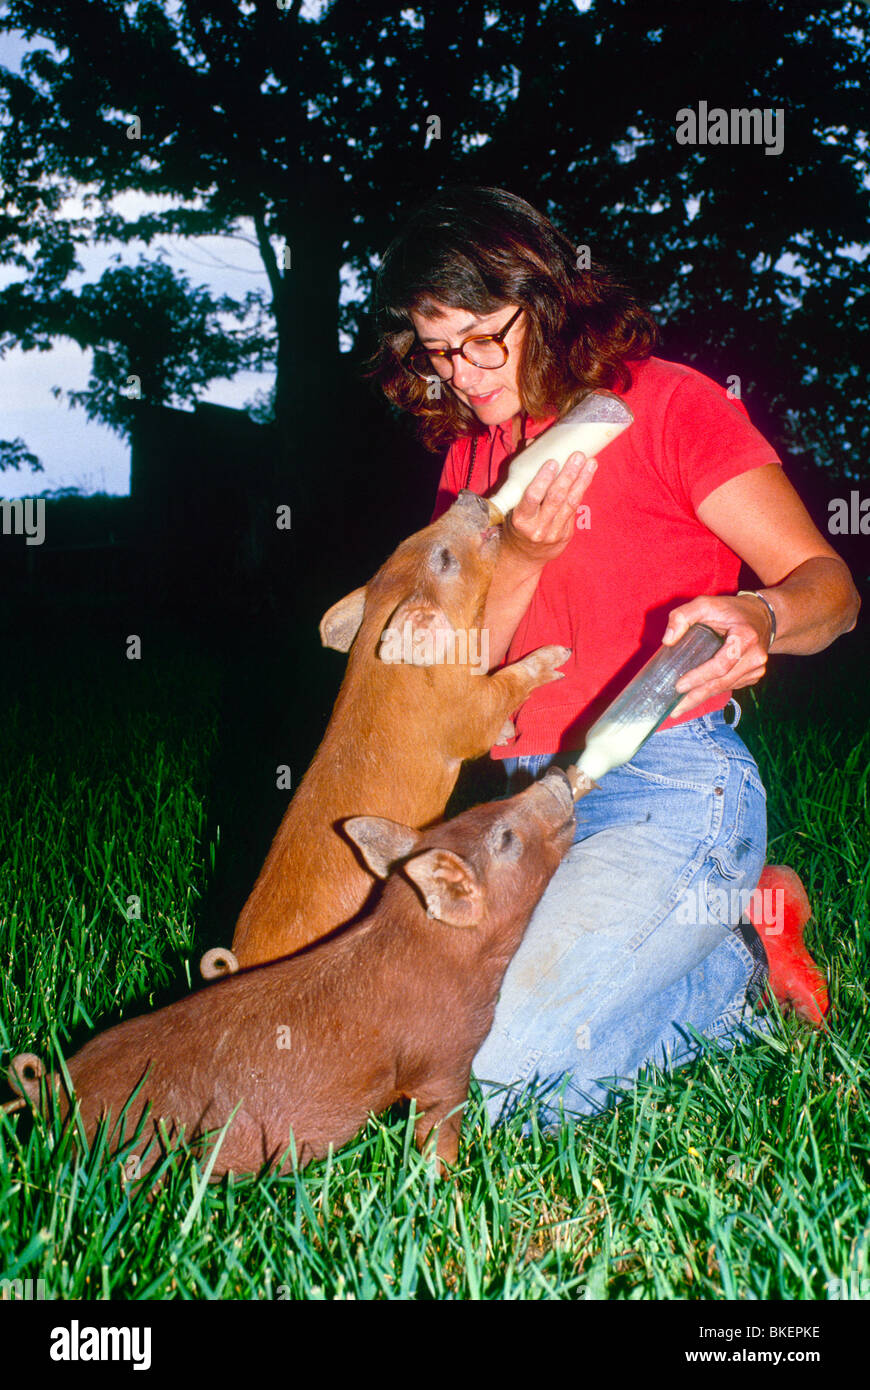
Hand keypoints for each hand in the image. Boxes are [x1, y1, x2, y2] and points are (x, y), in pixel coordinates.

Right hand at [503, 452, 597, 564]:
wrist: (522, 558)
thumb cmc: (515, 526)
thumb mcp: (511, 507)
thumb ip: (521, 477)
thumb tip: (530, 444)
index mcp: (520, 521)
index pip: (532, 497)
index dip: (543, 478)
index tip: (552, 461)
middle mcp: (537, 529)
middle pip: (556, 498)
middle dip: (568, 475)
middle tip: (577, 455)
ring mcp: (554, 534)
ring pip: (570, 503)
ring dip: (582, 480)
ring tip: (590, 462)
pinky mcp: (566, 535)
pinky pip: (575, 509)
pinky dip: (582, 490)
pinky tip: (587, 475)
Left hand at [664, 593, 774, 717]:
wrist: (762, 616)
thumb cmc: (730, 610)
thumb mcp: (705, 604)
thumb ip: (682, 616)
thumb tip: (668, 640)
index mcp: (745, 637)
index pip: (721, 664)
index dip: (700, 677)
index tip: (679, 686)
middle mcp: (755, 656)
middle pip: (722, 682)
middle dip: (696, 697)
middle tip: (675, 710)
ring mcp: (757, 668)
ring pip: (725, 687)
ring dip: (702, 698)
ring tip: (680, 707)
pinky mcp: (754, 675)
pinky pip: (730, 686)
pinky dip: (712, 691)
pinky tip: (696, 696)